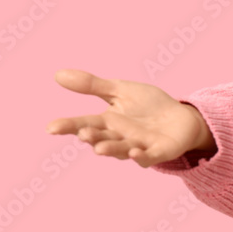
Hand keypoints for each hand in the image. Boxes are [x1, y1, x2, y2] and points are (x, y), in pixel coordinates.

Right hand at [45, 69, 212, 167]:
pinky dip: (142, 157)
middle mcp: (120, 137)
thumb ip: (92, 86)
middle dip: (92, 137)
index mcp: (108, 123)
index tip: (51, 127)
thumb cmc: (148, 105)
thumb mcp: (120, 91)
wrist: (181, 117)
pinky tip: (135, 152)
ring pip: (122, 150)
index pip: (84, 124)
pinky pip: (149, 157)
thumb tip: (58, 75)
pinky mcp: (159, 152)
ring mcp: (139, 146)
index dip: (68, 126)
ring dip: (111, 149)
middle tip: (83, 133)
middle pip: (102, 138)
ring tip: (99, 148)